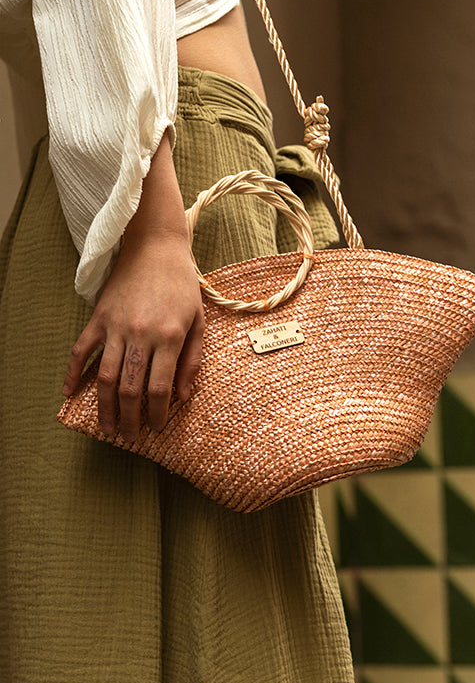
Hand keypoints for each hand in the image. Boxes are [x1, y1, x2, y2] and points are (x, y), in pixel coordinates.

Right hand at [62, 133, 204, 440]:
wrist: (155, 245)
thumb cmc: (182, 284)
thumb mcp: (199, 320)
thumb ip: (193, 360)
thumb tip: (184, 395)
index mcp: (170, 337)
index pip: (160, 387)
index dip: (158, 413)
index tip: (157, 427)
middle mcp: (141, 334)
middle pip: (130, 388)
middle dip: (130, 418)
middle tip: (130, 436)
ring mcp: (116, 326)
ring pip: (105, 376)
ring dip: (104, 406)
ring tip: (106, 428)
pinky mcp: (98, 316)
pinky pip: (81, 350)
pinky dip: (73, 372)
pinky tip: (69, 392)